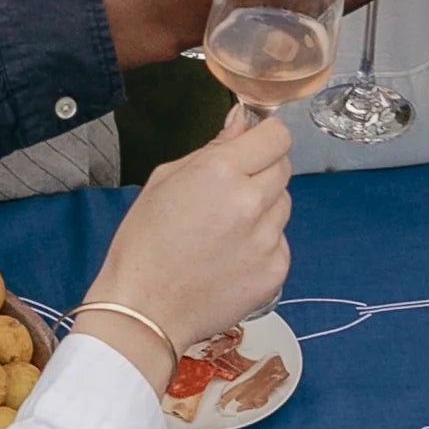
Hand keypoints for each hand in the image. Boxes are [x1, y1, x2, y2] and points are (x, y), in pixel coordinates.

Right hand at [77, 111, 293, 374]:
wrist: (145, 310)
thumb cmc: (144, 243)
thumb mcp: (164, 180)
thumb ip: (211, 148)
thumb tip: (242, 119)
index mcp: (221, 172)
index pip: (277, 136)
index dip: (264, 139)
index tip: (253, 147)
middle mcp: (251, 202)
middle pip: (283, 169)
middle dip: (262, 173)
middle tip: (229, 194)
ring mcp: (268, 240)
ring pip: (282, 206)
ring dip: (263, 210)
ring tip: (224, 232)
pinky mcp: (276, 271)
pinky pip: (280, 243)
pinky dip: (262, 246)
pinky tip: (229, 259)